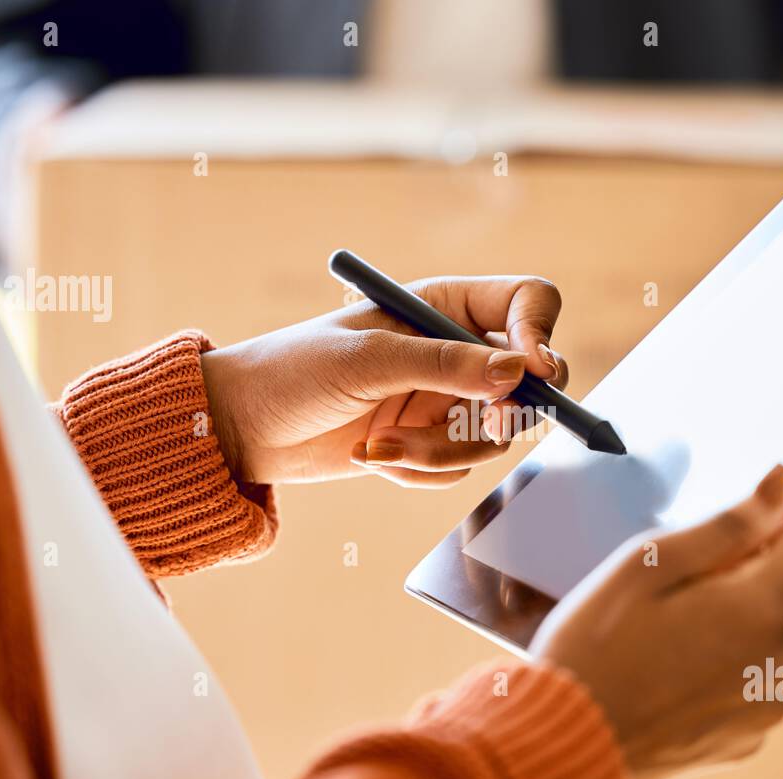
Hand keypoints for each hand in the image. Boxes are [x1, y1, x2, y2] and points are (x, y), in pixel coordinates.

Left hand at [200, 277, 568, 486]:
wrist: (243, 430)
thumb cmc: (294, 371)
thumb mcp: (369, 359)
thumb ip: (444, 364)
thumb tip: (516, 374)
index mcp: (442, 306)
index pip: (525, 303)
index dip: (539, 334)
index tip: (532, 371)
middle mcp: (452, 352)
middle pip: (526, 380)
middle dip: (504, 410)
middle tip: (483, 423)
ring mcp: (442, 401)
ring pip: (491, 435)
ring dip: (438, 451)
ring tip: (382, 448)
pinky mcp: (427, 445)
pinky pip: (458, 468)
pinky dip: (419, 471)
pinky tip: (372, 456)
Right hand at [531, 466, 782, 778]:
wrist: (563, 748)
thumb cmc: (593, 650)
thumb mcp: (645, 566)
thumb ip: (725, 526)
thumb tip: (782, 487)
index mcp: (759, 610)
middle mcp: (779, 662)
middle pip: (780, 591)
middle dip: (740, 575)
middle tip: (671, 584)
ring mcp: (766, 707)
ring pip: (760, 638)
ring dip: (727, 625)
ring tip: (658, 640)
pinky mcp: (745, 740)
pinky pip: (746, 684)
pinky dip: (717, 671)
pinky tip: (664, 676)